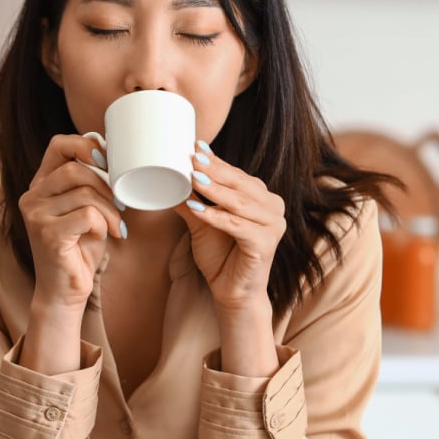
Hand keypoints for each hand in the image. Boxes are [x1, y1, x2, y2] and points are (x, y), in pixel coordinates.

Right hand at [19, 134, 126, 310]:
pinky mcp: (48, 234)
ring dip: (110, 209)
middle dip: (106, 185)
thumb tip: (111, 152)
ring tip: (116, 225)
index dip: (86, 144)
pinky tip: (105, 236)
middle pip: (75, 168)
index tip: (108, 161)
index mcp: (40, 185)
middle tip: (119, 204)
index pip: (58, 145)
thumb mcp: (85, 209)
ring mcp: (36, 215)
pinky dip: (104, 224)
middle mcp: (32, 197)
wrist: (65, 291)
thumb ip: (90, 183)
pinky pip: (87, 214)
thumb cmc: (79, 249)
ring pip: (85, 192)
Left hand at [172, 140, 285, 314]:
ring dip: (214, 190)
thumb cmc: (221, 256)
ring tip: (192, 178)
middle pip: (240, 184)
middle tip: (191, 156)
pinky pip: (238, 226)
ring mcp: (273, 225)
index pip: (236, 174)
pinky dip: (217, 217)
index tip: (195, 145)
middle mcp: (273, 207)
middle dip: (214, 169)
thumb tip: (165, 178)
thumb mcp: (201, 223)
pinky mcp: (266, 244)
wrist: (232, 293)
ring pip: (240, 202)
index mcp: (261, 197)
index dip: (215, 160)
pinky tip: (198, 210)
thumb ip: (190, 200)